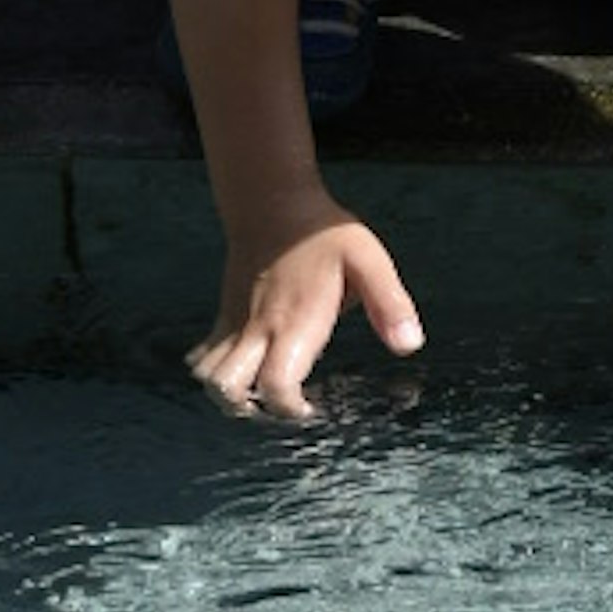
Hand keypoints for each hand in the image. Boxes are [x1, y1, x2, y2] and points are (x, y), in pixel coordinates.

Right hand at [188, 200, 422, 417]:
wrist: (271, 201)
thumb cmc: (323, 234)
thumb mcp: (368, 260)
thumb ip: (389, 303)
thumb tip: (409, 344)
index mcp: (294, 322)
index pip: (276, 385)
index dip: (289, 408)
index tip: (310, 407)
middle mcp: (258, 329)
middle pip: (226, 389)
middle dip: (249, 410)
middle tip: (282, 404)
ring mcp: (235, 323)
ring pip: (208, 375)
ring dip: (230, 393)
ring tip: (261, 391)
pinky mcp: (225, 316)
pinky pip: (203, 355)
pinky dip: (216, 371)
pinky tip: (246, 368)